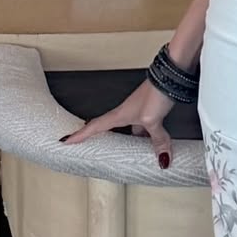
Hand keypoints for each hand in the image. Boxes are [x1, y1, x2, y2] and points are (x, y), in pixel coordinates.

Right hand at [60, 77, 174, 169]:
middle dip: (99, 138)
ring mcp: (139, 111)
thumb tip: (162, 159)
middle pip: (108, 128)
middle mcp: (126, 113)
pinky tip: (154, 146)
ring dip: (127, 141)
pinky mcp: (151, 110)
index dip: (80, 134)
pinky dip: (147, 138)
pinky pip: (144, 129)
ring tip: (126, 157)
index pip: (95, 126)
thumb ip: (157, 140)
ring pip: (129, 131)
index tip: (65, 140)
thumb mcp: (152, 120)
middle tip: (90, 149)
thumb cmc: (154, 94)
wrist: (170, 77)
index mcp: (119, 115)